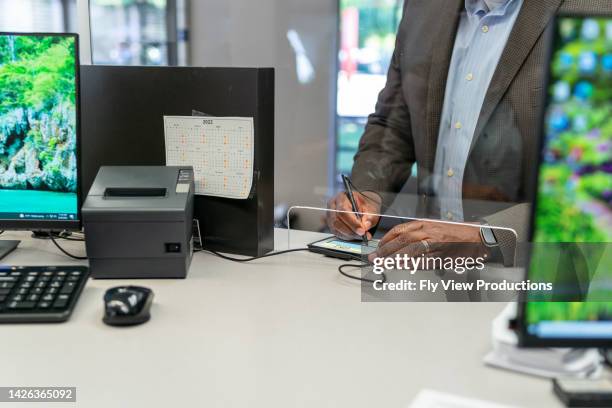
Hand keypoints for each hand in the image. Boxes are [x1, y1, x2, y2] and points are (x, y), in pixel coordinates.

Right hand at [327, 191, 381, 240]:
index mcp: (341, 197)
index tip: (362, 231)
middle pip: (337, 221)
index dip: (352, 222)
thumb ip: (369, 217)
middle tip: (363, 235)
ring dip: (349, 235)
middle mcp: (332, 206)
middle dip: (351, 231)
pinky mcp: (330, 224)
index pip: (343, 210)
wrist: (361, 207)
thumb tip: (365, 226)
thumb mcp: (371, 209)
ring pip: (336, 228)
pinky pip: (336, 233)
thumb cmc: (364, 206)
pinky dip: (347, 236)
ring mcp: (329, 216)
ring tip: (362, 236)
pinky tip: (356, 236)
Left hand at [368, 220, 485, 262]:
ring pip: (410, 251)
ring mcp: (435, 243)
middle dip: (385, 250)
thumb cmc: (455, 232)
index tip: (378, 246)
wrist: (476, 236)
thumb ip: (417, 232)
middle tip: (375, 257)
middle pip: (401, 240)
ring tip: (383, 264)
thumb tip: (399, 243)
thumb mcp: (433, 226)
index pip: (400, 230)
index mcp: (425, 223)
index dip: (386, 239)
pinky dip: (411, 265)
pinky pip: (423, 261)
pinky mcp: (442, 255)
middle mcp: (428, 231)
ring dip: (394, 258)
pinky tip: (401, 268)